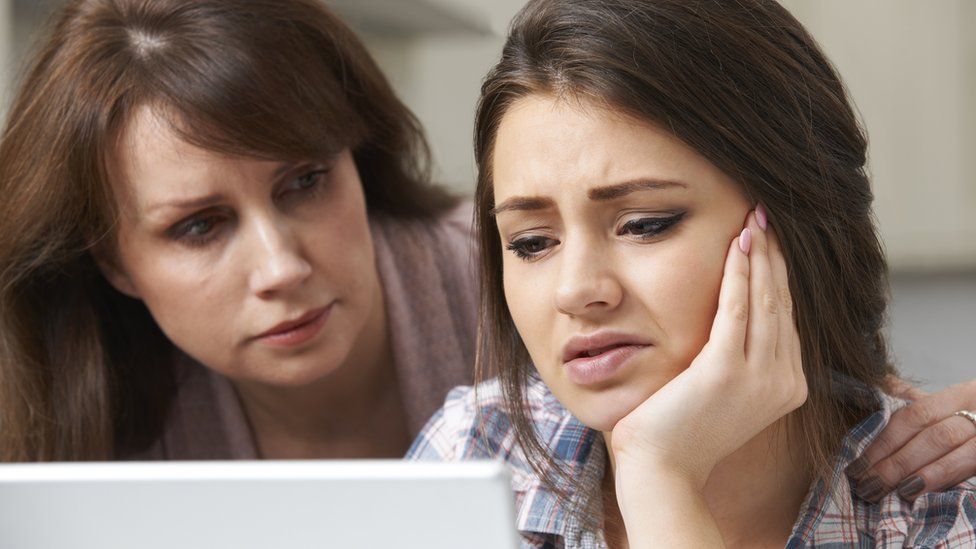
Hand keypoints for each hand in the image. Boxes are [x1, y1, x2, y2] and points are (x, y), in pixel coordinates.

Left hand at [611, 207, 806, 487]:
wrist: (662, 467)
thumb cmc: (682, 428)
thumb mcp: (724, 391)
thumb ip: (739, 358)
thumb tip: (734, 317)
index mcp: (787, 387)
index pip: (784, 318)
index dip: (778, 276)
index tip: (770, 241)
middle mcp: (783, 381)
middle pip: (780, 303)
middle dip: (774, 256)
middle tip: (765, 216)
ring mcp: (759, 378)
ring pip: (764, 300)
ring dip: (760, 255)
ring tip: (754, 220)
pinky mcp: (726, 371)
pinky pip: (737, 308)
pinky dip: (739, 272)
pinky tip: (738, 244)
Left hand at [847, 379, 975, 500]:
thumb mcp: (951, 402)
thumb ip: (917, 399)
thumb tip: (880, 382)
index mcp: (961, 394)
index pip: (914, 415)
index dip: (884, 442)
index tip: (858, 465)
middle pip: (931, 435)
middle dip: (896, 463)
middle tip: (868, 486)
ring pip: (953, 451)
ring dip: (920, 474)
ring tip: (893, 491)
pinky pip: (973, 466)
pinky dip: (946, 479)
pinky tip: (924, 492)